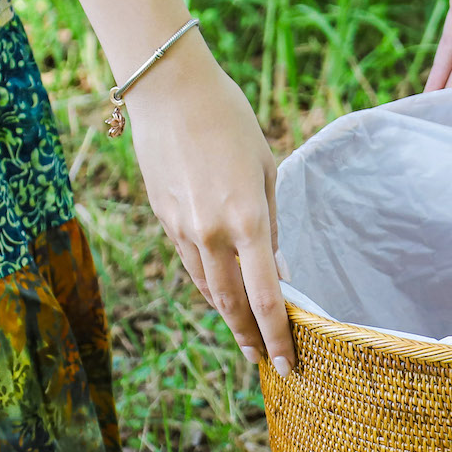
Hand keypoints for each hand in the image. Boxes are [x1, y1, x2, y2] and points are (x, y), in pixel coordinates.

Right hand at [126, 36, 295, 374]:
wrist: (169, 90)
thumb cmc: (230, 122)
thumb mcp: (266, 170)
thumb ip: (271, 225)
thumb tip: (279, 270)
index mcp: (247, 219)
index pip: (266, 295)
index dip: (277, 333)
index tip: (287, 360)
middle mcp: (212, 231)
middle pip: (232, 303)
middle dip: (250, 337)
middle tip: (266, 361)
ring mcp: (183, 228)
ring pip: (207, 289)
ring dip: (228, 317)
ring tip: (246, 338)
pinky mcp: (164, 218)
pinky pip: (190, 265)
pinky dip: (208, 287)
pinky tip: (221, 298)